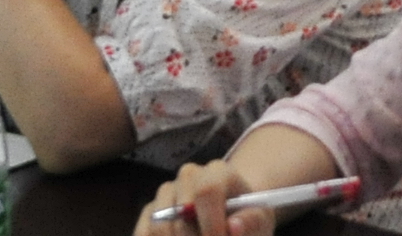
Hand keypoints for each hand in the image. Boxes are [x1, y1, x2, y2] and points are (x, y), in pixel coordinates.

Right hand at [148, 163, 271, 235]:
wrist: (230, 217)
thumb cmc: (245, 219)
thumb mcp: (258, 220)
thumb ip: (252, 222)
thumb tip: (233, 227)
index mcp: (218, 172)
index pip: (207, 190)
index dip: (212, 223)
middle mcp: (189, 176)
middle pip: (180, 212)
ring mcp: (166, 193)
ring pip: (159, 226)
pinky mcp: (149, 213)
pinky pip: (143, 233)